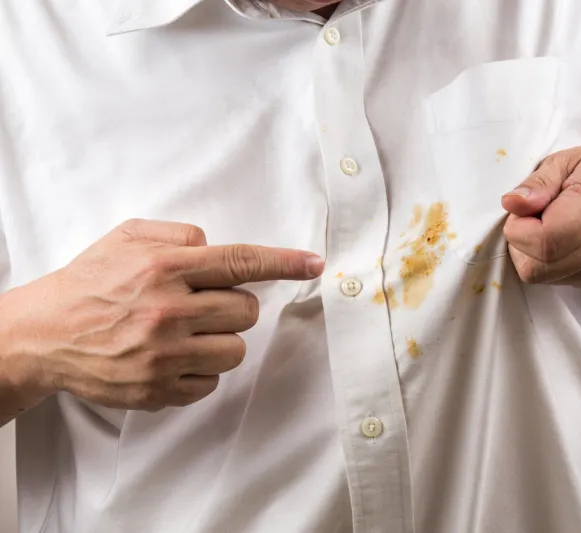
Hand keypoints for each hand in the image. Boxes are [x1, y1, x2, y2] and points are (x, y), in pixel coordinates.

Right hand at [0, 219, 323, 410]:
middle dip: (233, 306)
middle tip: (202, 305)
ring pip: (236, 350)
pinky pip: (211, 382)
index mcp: (165, 269)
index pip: (240, 262)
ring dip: (220, 340)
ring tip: (185, 332)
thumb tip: (216, 245)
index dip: (284, 262)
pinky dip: (200, 369)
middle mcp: (169, 312)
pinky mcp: (158, 390)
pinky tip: (172, 357)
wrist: (43, 335)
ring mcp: (164, 356)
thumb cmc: (90, 282)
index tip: (314, 264)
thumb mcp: (127, 237)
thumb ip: (178, 233)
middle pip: (247, 311)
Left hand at [501, 143, 580, 286]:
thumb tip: (512, 204)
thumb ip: (539, 183)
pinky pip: (558, 280)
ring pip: (544, 278)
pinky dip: (550, 262)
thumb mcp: (573, 158)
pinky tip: (564, 238)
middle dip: (520, 244)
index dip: (518, 228)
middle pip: (539, 267)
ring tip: (551, 225)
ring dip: (533, 255)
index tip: (521, 210)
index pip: (545, 240)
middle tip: (532, 217)